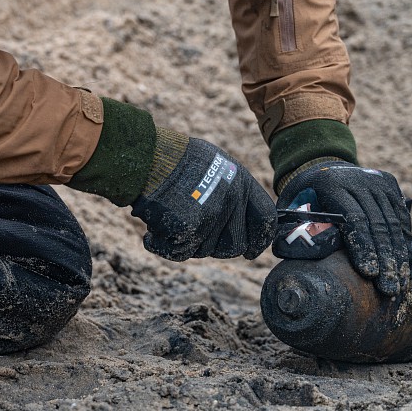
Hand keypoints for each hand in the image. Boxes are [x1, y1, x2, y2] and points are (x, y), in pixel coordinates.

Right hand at [131, 132, 276, 260]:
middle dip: (215, 245)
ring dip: (186, 242)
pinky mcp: (189, 227)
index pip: (265, 219)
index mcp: (241, 181)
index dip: (259, 240)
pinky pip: (179, 253)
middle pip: (234, 245)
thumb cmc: (174, 159)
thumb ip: (231, 190)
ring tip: (169, 218)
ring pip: (204, 251)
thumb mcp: (213, 163)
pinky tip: (152, 232)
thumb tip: (240, 219)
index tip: (250, 251)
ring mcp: (211, 214)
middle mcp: (231, 198)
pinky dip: (162, 246)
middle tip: (193, 231)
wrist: (146, 157)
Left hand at [277, 159, 411, 295]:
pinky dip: (405, 243)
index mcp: (331, 185)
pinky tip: (407, 268)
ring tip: (400, 285)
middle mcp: (358, 179)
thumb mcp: (292, 208)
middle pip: (377, 224)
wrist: (322, 167)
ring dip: (398, 256)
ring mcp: (376, 180)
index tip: (369, 273)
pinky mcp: (389, 184)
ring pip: (393, 223)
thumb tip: (301, 256)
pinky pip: (401, 217)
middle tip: (388, 289)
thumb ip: (295, 229)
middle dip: (384, 259)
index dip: (363, 247)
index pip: (353, 219)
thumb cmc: (303, 198)